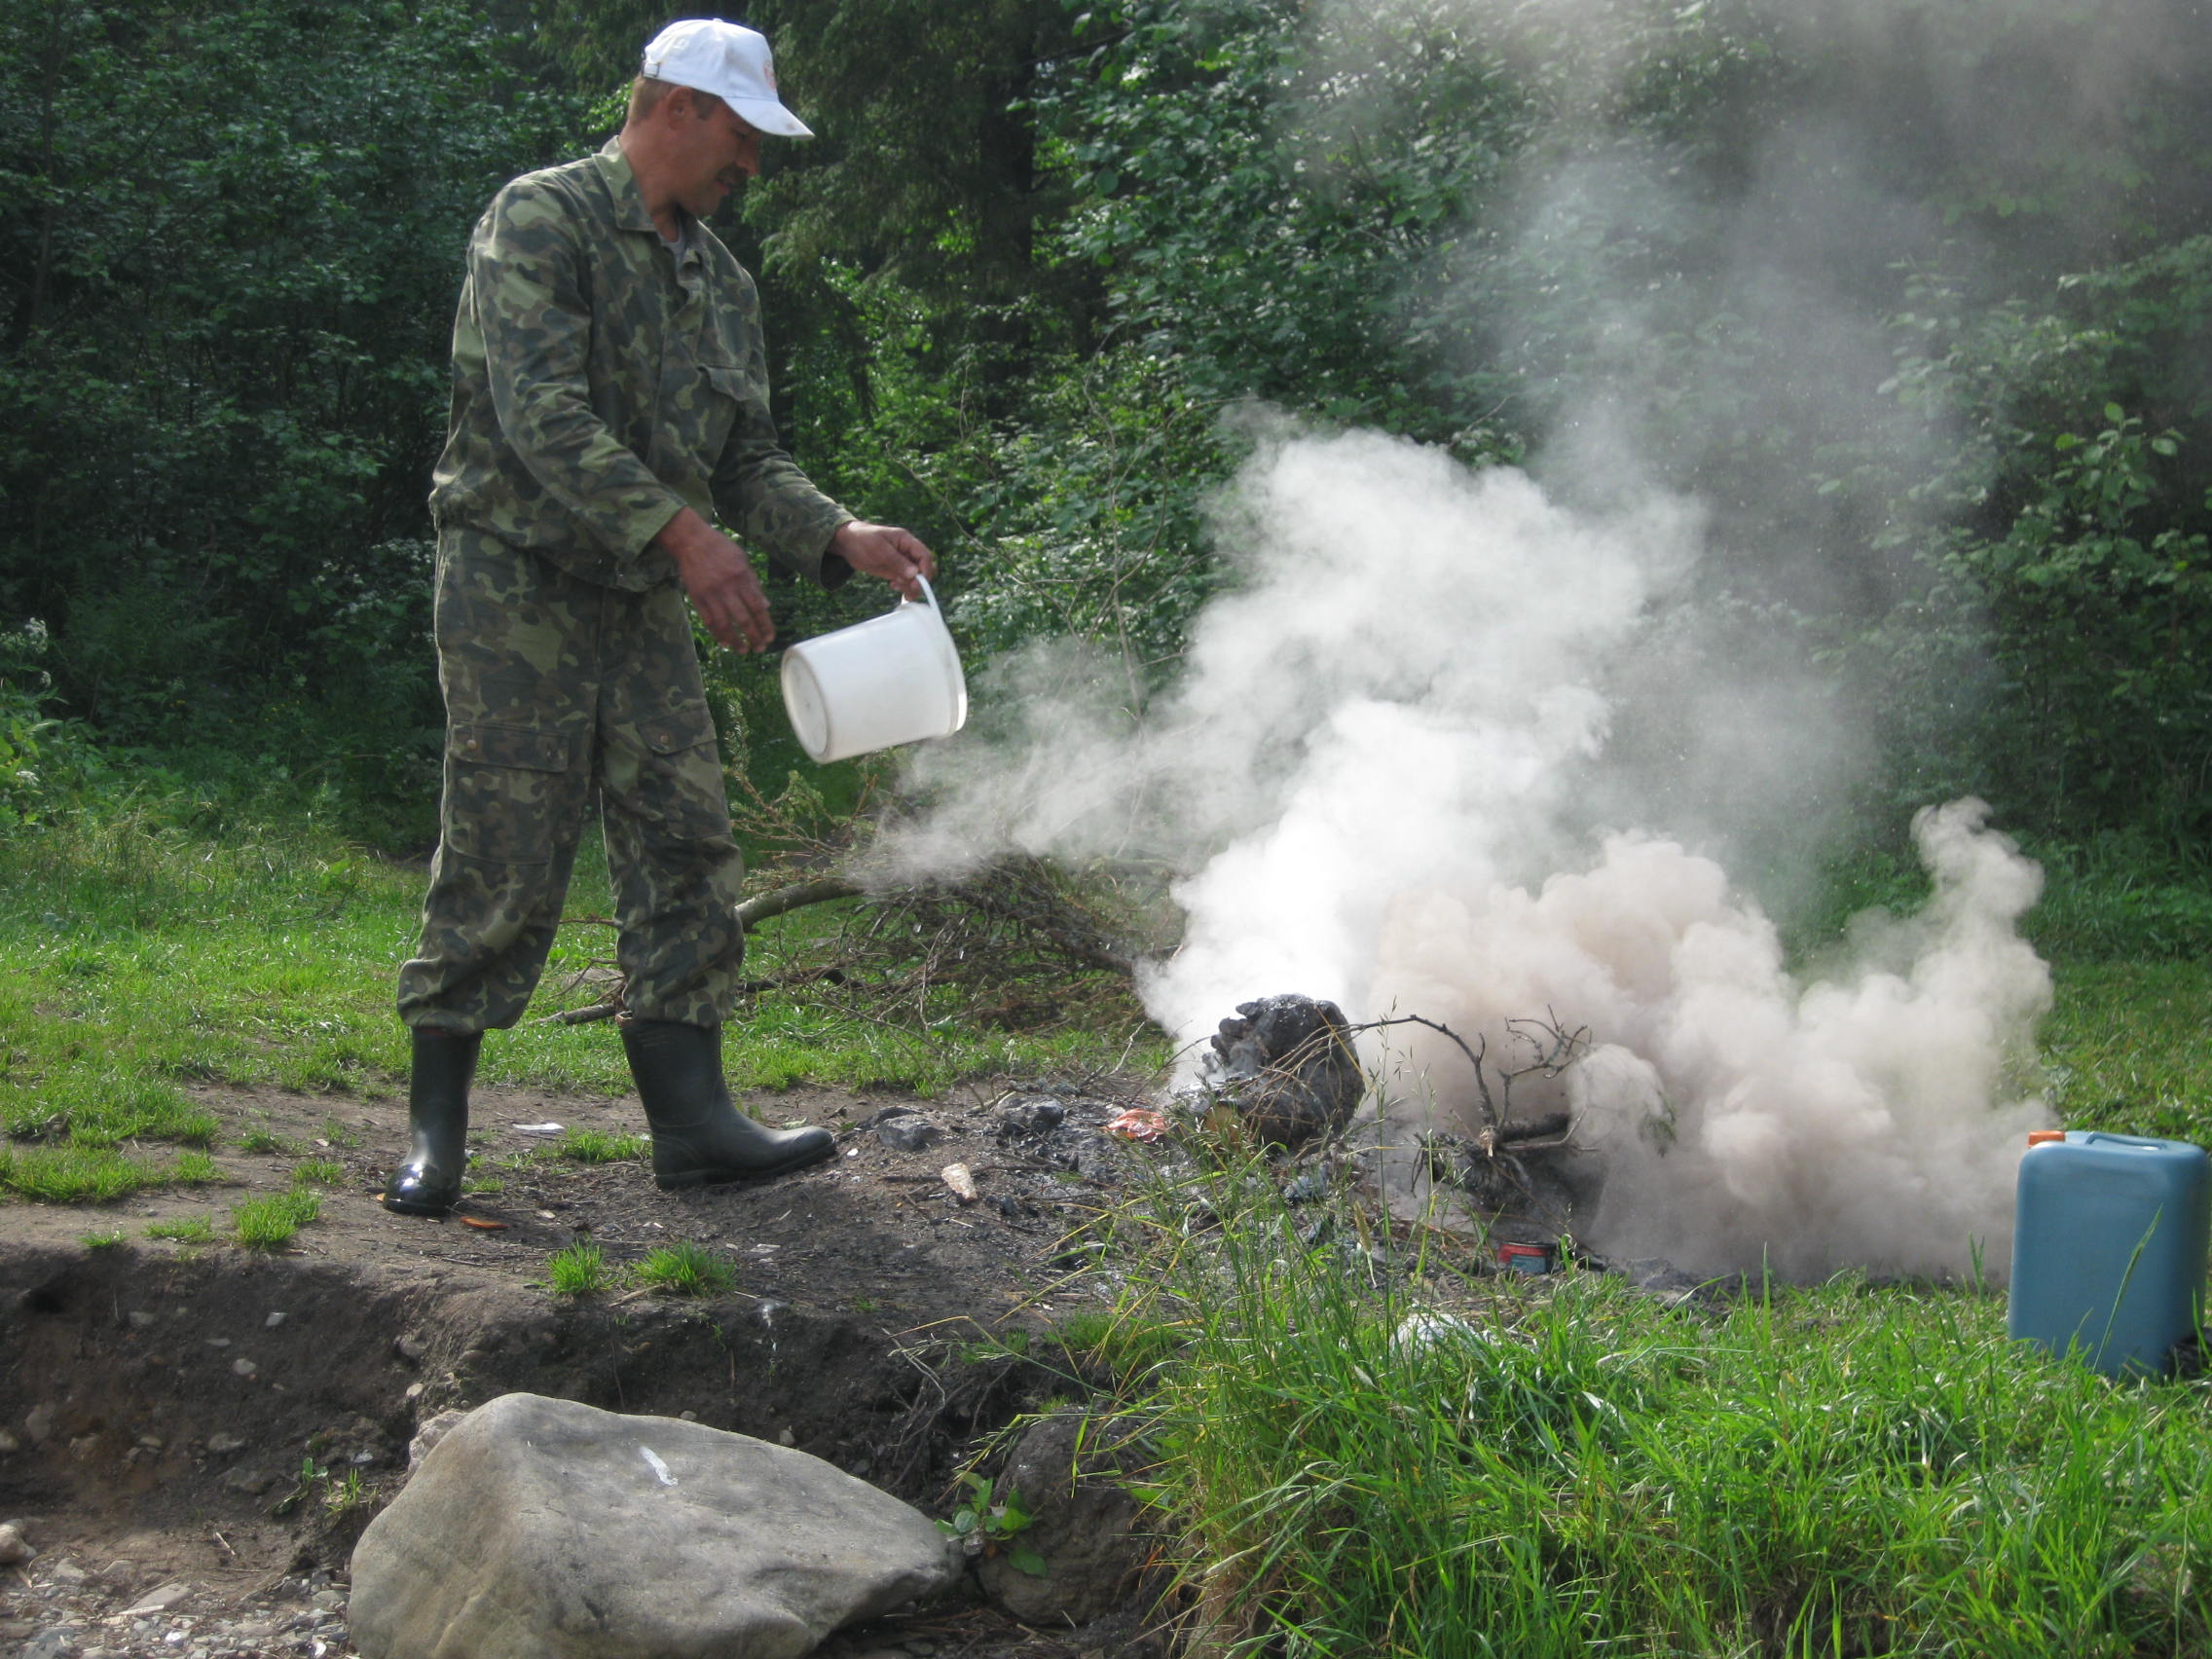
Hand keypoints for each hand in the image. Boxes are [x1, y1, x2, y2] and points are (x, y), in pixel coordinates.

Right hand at [656, 508, 773, 651]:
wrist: (691, 540)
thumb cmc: (720, 548)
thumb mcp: (743, 560)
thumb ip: (754, 583)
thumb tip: (766, 605)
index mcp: (742, 577)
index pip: (757, 607)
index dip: (765, 625)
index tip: (770, 637)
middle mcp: (727, 588)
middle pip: (743, 619)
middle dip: (753, 637)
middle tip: (759, 649)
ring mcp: (710, 594)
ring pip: (725, 624)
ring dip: (735, 640)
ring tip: (743, 650)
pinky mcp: (697, 597)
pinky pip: (708, 620)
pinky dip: (716, 633)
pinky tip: (724, 642)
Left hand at [830, 520, 935, 598]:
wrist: (847, 542)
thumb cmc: (863, 539)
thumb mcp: (879, 548)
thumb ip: (897, 561)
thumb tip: (915, 574)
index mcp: (907, 541)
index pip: (925, 556)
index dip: (925, 570)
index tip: (918, 582)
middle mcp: (907, 552)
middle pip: (925, 568)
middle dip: (920, 580)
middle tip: (908, 588)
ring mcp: (902, 562)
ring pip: (917, 577)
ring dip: (911, 585)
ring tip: (896, 587)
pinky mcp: (895, 571)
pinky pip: (906, 581)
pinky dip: (904, 587)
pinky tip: (893, 586)